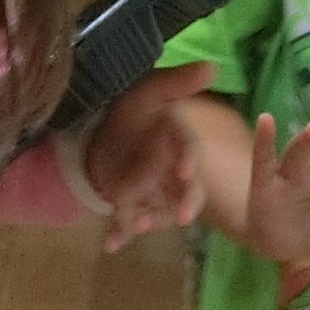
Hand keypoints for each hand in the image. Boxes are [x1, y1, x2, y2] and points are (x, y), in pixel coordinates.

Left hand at [81, 61, 209, 247]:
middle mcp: (172, 174)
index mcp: (178, 145)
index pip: (189, 152)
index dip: (189, 161)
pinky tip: (111, 244)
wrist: (97, 141)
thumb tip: (212, 66)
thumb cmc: (129, 116)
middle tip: (185, 217)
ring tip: (138, 226)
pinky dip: (120, 235)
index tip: (185, 172)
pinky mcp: (133, 209)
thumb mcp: (145, 93)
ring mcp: (154, 195)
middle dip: (186, 204)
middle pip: (187, 191)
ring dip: (152, 220)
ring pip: (161, 211)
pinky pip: (129, 225)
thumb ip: (175, 82)